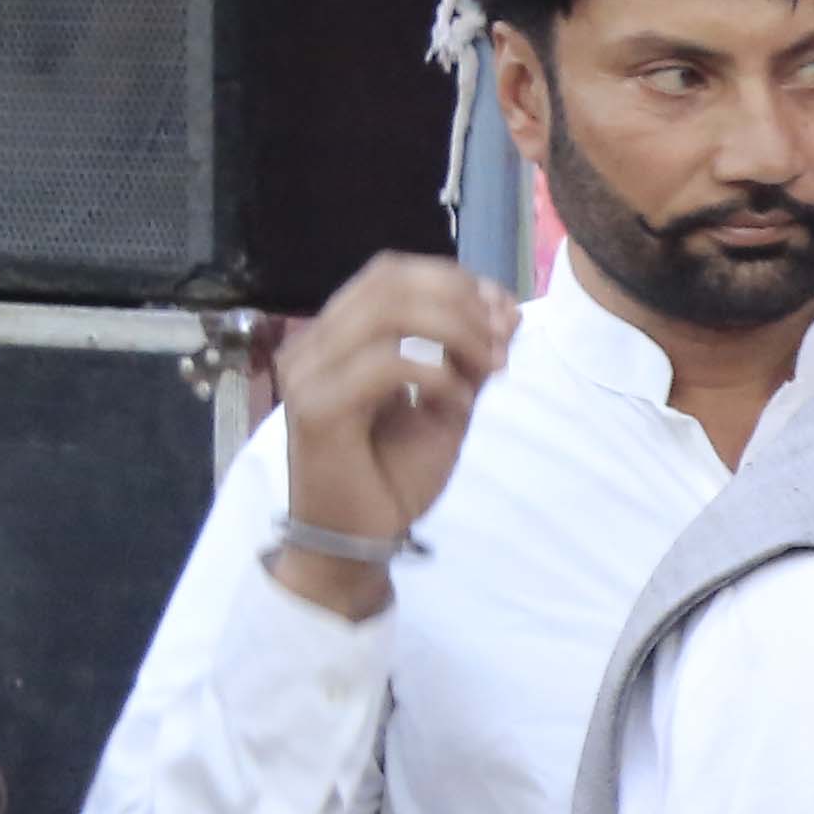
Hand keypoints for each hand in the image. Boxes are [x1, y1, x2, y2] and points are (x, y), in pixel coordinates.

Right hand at [274, 253, 517, 619]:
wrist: (357, 540)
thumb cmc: (393, 475)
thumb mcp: (446, 406)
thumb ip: (469, 359)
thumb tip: (506, 311)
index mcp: (339, 335)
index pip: (392, 274)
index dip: (455, 281)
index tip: (505, 314)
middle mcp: (314, 343)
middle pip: (390, 282)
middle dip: (461, 304)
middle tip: (502, 344)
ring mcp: (308, 372)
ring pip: (388, 313)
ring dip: (455, 333)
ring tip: (489, 368)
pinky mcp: (316, 408)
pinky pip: (384, 365)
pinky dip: (436, 375)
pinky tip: (457, 402)